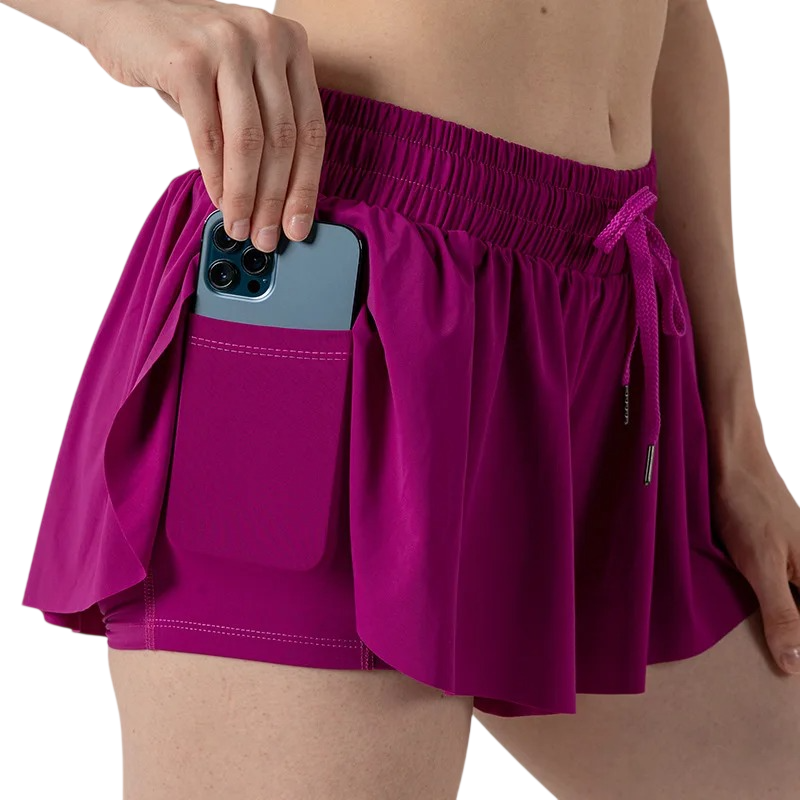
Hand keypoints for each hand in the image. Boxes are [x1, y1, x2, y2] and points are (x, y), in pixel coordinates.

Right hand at [82, 0, 324, 251]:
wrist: (120, 11)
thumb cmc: (186, 55)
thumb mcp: (239, 78)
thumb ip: (264, 122)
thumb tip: (279, 198)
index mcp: (290, 43)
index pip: (310, 128)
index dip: (306, 185)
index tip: (298, 224)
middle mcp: (266, 38)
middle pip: (283, 138)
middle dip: (275, 199)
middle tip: (267, 236)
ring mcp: (227, 45)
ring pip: (248, 140)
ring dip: (245, 194)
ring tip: (240, 225)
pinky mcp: (187, 60)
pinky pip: (209, 135)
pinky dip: (214, 176)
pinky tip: (217, 200)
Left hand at [710, 444, 799, 674]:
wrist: (729, 458)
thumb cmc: (746, 505)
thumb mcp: (762, 565)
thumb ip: (782, 613)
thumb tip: (795, 665)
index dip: (799, 646)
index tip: (789, 674)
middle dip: (793, 637)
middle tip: (780, 666)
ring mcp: (795, 555)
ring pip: (794, 601)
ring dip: (785, 622)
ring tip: (774, 654)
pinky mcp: (774, 547)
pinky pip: (783, 584)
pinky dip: (775, 602)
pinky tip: (759, 614)